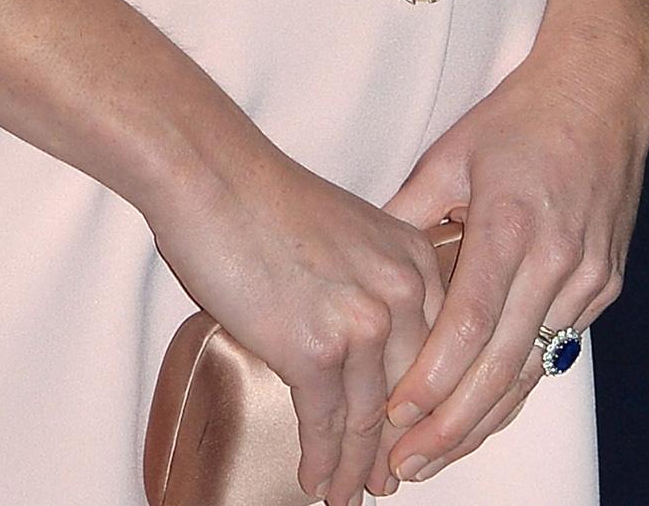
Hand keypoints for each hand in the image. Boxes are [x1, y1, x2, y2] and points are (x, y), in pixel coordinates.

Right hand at [146, 144, 447, 505]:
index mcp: (412, 257)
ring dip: (357, 469)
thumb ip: (370, 280)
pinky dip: (321, 461)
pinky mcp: (314, 349)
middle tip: (388, 481)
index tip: (416, 438)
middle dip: (397, 447)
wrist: (211, 174)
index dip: (425, 405)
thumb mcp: (347, 231)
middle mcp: (400, 290)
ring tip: (346, 495)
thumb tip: (362, 340)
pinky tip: (314, 481)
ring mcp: (361, 322)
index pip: (437, 350)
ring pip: (370, 419)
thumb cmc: (262, 195)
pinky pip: (325, 424)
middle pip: (411, 393)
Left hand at [374, 15, 648, 482]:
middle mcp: (555, 257)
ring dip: (483, 421)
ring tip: (435, 457)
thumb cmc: (520, 116)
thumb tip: (360, 266)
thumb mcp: (452, 153)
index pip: (469, 324)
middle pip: (501, 365)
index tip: (393, 416)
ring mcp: (587, 276)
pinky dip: (516, 388)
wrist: (603, 90)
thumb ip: (409, 214)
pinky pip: (555, 350)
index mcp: (511, 221)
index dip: (431, 379)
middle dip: (451, 426)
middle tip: (405, 466)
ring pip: (531, 371)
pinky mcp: (604, 285)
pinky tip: (482, 415)